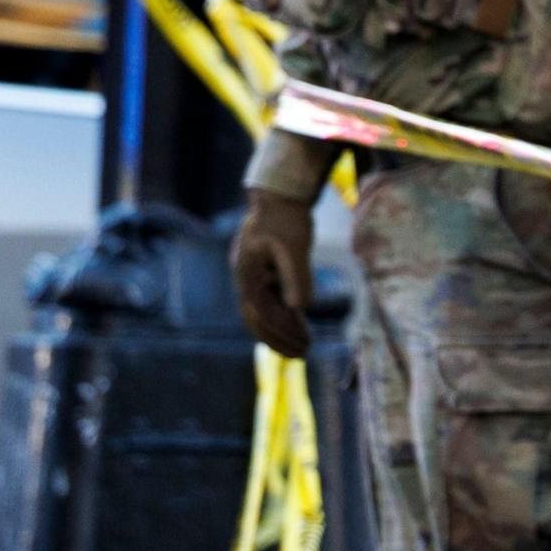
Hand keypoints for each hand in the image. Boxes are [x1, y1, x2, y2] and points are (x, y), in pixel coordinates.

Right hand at [231, 190, 316, 359]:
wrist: (279, 197)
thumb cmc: (286, 218)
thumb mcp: (295, 245)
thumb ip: (296, 275)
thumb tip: (299, 306)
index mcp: (247, 273)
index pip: (261, 312)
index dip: (279, 332)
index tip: (301, 345)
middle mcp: (246, 278)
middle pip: (257, 318)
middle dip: (279, 339)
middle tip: (303, 354)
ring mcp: (253, 277)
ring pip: (264, 313)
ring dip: (282, 330)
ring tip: (305, 346)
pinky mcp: (264, 274)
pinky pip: (271, 302)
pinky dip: (284, 316)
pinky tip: (300, 326)